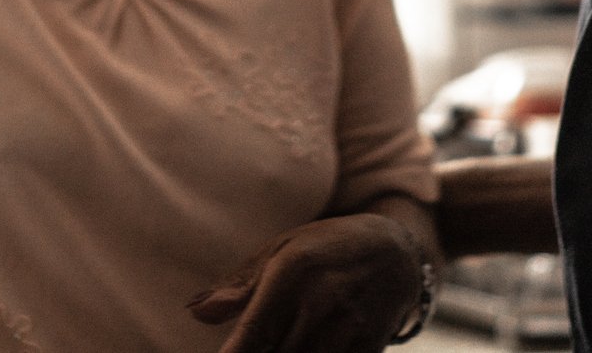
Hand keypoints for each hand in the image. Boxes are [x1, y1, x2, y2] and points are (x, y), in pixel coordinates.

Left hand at [187, 213, 426, 352]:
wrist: (396, 252)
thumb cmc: (326, 248)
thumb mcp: (282, 250)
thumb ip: (240, 285)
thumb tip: (195, 311)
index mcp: (293, 270)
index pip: (253, 331)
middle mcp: (321, 300)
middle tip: (248, 346)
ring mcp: (348, 327)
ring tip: (283, 340)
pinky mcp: (369, 348)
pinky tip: (306, 344)